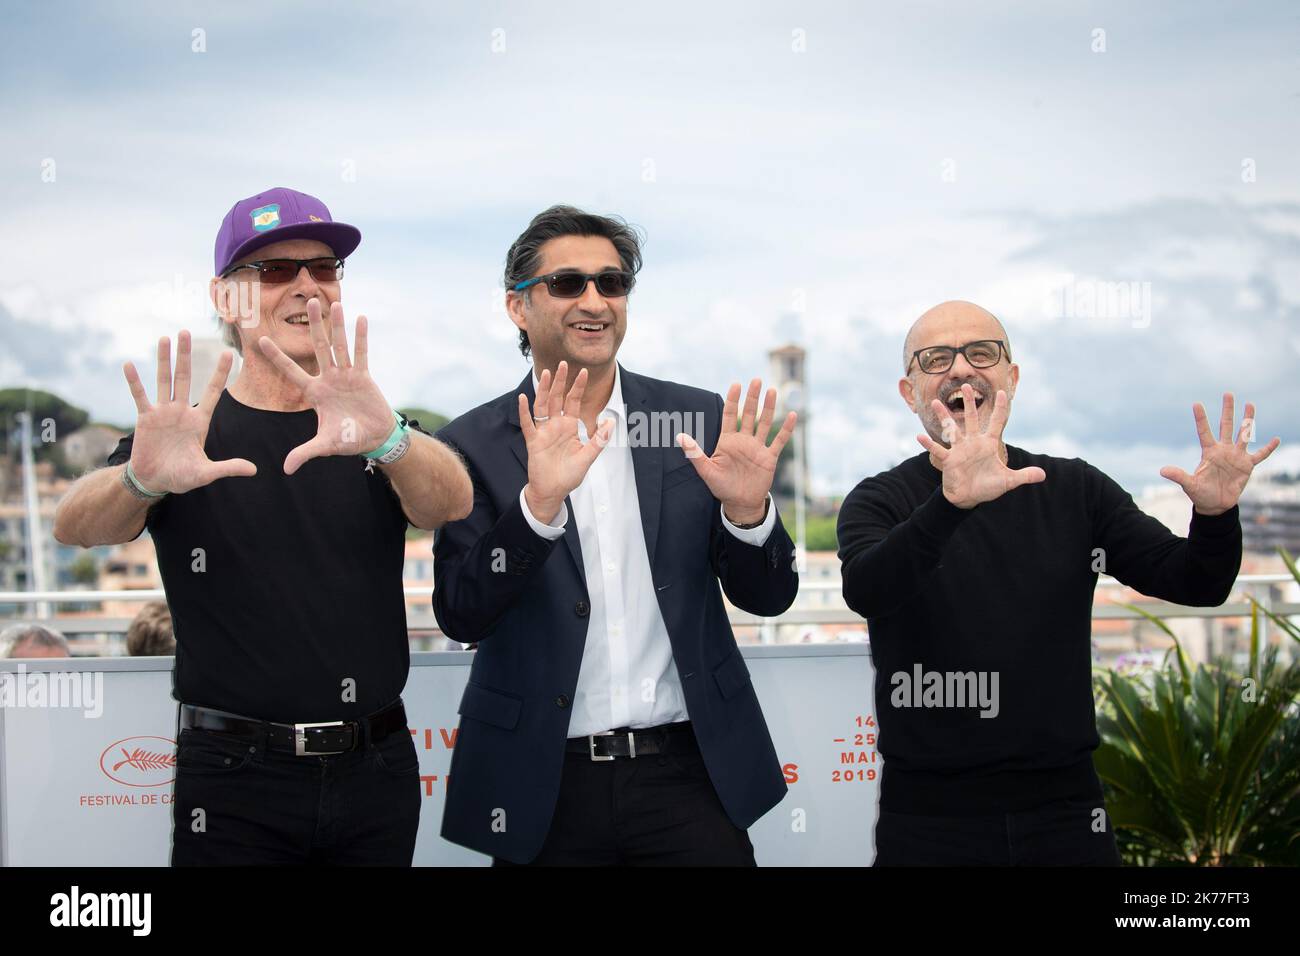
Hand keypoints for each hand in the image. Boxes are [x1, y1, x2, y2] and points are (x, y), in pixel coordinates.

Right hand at [122, 330, 255, 492]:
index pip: (213, 391)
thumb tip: (254, 470)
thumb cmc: (181, 477)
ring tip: (165, 338)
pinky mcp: (145, 419)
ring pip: (165, 380)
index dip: (220, 373)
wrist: (154, 481)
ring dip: (164, 359)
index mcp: (200, 421)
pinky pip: (140, 396)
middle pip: (185, 377)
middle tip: (187, 331)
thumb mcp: (206, 473)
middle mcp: (182, 411)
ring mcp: (163, 412)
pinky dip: (134, 381)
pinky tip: (129, 364)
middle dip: (186, 355)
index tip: (228, 353)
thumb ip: (228, 468)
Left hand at [257, 298, 395, 474]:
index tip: (261, 340)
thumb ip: (305, 453)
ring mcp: (346, 375)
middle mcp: (329, 379)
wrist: (374, 439)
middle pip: (318, 347)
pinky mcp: (364, 376)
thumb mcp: (324, 445)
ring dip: (337, 325)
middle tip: (307, 301)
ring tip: (334, 303)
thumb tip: (285, 469)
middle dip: (313, 325)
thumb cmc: (348, 440)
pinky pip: (361, 354)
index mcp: (315, 393)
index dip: (277, 357)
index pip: (291, 372)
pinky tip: (360, 319)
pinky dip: (361, 337)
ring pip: (340, 345)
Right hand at [519, 360, 613, 523]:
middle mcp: (556, 425)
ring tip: (547, 373)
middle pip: (557, 398)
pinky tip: (523, 398)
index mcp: (569, 426)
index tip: (583, 371)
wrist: (553, 491)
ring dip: (544, 390)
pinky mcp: (533, 441)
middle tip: (564, 363)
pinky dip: (524, 411)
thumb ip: (599, 440)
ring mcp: (543, 432)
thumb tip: (611, 421)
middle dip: (561, 381)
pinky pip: (528, 424)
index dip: (577, 387)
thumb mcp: (588, 456)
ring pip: (543, 406)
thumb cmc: (569, 475)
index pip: (573, 401)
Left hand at [677, 378, 795, 523]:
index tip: (735, 384)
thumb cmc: (721, 487)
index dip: (733, 400)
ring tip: (772, 391)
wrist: (739, 503)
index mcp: (727, 441)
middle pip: (749, 414)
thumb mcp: (706, 470)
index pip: (730, 415)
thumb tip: (679, 436)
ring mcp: (757, 448)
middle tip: (756, 380)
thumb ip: (694, 453)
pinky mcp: (769, 458)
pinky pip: (779, 441)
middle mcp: (743, 441)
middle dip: (752, 397)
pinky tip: (792, 415)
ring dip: (769, 408)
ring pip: (765, 423)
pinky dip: (786, 429)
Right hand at [916, 384, 1044, 507]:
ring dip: (944, 416)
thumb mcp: (1008, 481)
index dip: (1001, 408)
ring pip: (951, 429)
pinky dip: (929, 445)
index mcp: (988, 444)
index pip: (997, 422)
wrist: (969, 497)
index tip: (1003, 393)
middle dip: (969, 402)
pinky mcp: (949, 460)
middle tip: (966, 385)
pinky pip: (939, 451)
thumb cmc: (987, 486)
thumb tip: (1044, 475)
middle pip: (972, 418)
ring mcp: (959, 450)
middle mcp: (973, 443)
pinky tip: (920, 437)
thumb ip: (1024, 476)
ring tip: (935, 402)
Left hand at [1159, 393, 1279, 515]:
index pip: (1204, 432)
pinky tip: (1276, 439)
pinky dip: (1268, 448)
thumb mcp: (1190, 484)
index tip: (1196, 404)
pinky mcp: (1247, 466)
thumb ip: (1179, 476)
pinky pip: (1260, 455)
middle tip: (1228, 393)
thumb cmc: (1201, 494)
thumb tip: (1162, 470)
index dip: (1201, 418)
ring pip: (1244, 434)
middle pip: (1226, 426)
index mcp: (1209, 452)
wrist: (1216, 505)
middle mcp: (1223, 450)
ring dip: (1248, 420)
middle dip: (1227, 410)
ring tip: (1250, 404)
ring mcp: (1236, 456)